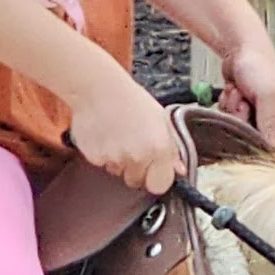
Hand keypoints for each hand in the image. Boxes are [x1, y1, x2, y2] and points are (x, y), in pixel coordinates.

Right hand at [67, 71, 184, 194]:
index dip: (156, 178)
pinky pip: (102, 164)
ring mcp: (114, 159)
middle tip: (132, 146)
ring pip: (118, 172)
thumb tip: (180, 170)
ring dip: (119, 161)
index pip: (160, 185)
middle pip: (137, 181)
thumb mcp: (161, 119)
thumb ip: (172, 149)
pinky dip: (103, 154)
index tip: (153, 169)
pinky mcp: (94, 157)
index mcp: (158, 148)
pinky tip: (105, 135)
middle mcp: (137, 157)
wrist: (98, 88)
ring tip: (117, 136)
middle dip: (135, 170)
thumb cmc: (130, 100)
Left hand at [217, 37, 274, 148]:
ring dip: (234, 107)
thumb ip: (269, 121)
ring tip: (240, 90)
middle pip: (254, 135)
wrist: (240, 48)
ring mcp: (257, 113)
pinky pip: (230, 117)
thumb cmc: (259, 66)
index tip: (254, 117)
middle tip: (246, 100)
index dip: (259, 134)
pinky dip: (228, 103)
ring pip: (239, 126)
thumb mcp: (267, 94)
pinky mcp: (242, 109)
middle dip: (243, 117)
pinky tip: (234, 90)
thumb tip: (273, 145)